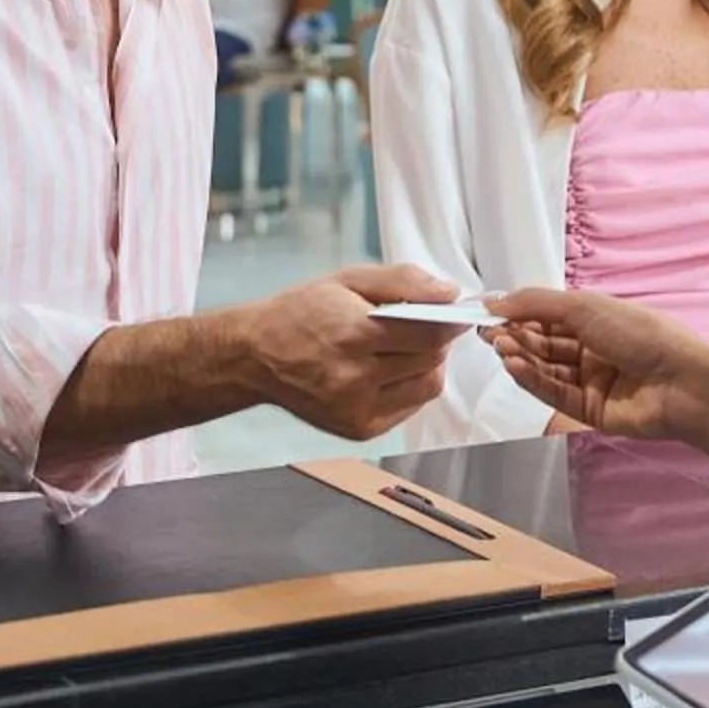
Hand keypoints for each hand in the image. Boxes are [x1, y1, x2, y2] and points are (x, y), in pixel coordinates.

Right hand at [239, 264, 463, 440]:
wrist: (255, 356)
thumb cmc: (298, 314)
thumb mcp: (347, 279)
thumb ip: (402, 282)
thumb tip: (449, 292)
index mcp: (351, 334)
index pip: (429, 333)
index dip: (449, 321)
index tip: (453, 312)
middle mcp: (354, 377)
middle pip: (430, 360)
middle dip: (436, 339)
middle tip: (422, 325)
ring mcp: (356, 408)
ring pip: (426, 386)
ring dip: (427, 364)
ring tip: (404, 347)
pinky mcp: (358, 429)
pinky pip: (409, 406)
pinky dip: (411, 386)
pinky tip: (389, 370)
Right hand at [484, 288, 708, 440]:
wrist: (680, 383)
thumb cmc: (639, 334)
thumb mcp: (585, 306)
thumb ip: (536, 303)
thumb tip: (495, 300)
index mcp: (596, 319)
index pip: (547, 316)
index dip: (519, 313)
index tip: (488, 312)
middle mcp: (591, 348)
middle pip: (543, 343)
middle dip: (515, 336)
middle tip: (488, 332)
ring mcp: (589, 380)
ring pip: (545, 368)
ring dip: (521, 357)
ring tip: (500, 347)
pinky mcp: (587, 409)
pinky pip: (553, 392)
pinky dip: (532, 379)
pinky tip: (515, 367)